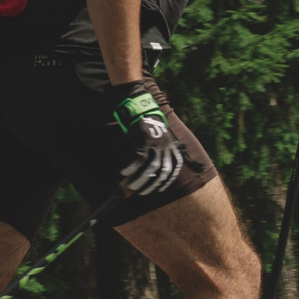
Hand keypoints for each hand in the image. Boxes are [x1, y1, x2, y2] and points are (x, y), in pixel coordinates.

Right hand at [106, 81, 202, 197]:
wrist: (141, 106)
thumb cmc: (147, 124)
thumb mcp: (159, 136)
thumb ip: (160, 150)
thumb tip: (151, 167)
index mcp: (171, 145)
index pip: (174, 167)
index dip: (167, 180)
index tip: (160, 189)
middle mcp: (166, 146)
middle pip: (162, 170)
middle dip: (153, 184)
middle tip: (142, 192)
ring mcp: (155, 143)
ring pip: (150, 168)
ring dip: (141, 179)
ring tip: (131, 186)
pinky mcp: (143, 141)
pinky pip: (137, 159)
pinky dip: (130, 168)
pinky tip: (123, 173)